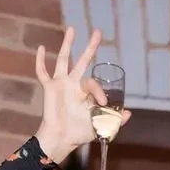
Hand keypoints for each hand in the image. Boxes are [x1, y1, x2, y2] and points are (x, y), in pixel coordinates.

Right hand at [34, 28, 129, 163]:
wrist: (61, 139)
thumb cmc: (79, 134)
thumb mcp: (100, 127)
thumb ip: (114, 120)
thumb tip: (128, 113)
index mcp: (85, 93)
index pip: (94, 83)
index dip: (100, 91)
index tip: (103, 104)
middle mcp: (73, 85)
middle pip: (82, 61)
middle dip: (91, 48)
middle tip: (98, 32)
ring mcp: (61, 84)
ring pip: (63, 59)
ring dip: (67, 44)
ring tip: (72, 29)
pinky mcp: (49, 88)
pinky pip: (42, 72)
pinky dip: (40, 61)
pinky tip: (41, 48)